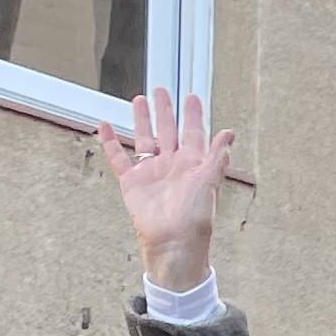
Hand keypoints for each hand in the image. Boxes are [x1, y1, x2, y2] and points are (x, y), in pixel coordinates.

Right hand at [106, 90, 236, 291]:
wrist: (173, 244)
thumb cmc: (194, 219)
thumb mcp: (209, 182)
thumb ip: (217, 156)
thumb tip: (229, 133)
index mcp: (192, 164)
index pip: (193, 132)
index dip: (193, 115)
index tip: (191, 97)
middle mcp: (172, 166)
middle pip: (167, 130)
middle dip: (165, 110)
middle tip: (161, 90)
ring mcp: (151, 173)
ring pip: (144, 139)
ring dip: (142, 120)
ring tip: (139, 100)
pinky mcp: (132, 183)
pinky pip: (119, 158)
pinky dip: (111, 143)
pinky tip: (105, 127)